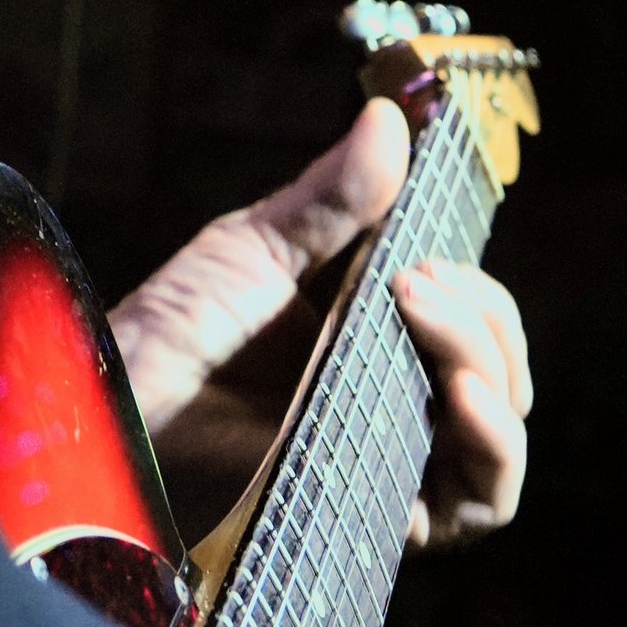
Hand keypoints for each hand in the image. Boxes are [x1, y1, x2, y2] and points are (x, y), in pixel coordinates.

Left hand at [108, 98, 531, 547]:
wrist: (123, 403)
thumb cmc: (174, 329)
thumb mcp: (256, 247)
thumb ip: (332, 196)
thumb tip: (388, 117)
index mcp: (380, 339)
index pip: (479, 319)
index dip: (477, 289)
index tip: (428, 256)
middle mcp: (400, 401)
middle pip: (503, 368)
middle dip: (481, 318)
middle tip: (416, 284)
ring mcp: (398, 458)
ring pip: (504, 428)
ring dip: (492, 367)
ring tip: (433, 323)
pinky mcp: (385, 510)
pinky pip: (482, 501)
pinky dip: (494, 447)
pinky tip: (459, 397)